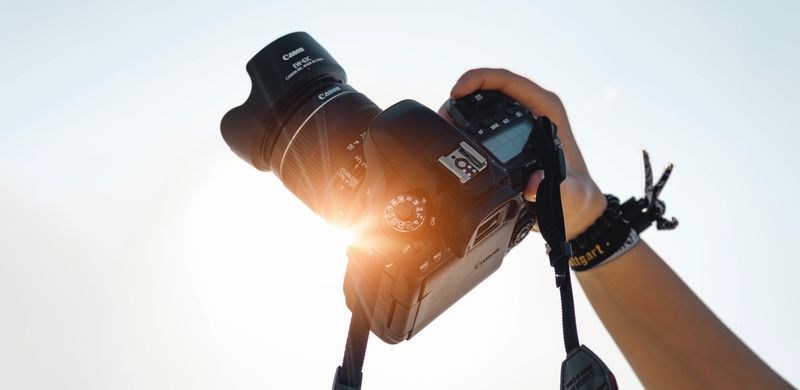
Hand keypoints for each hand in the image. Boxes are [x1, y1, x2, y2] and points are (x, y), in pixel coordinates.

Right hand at [439, 68, 605, 239]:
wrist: (573, 209)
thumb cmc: (576, 198)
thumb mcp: (571, 195)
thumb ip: (559, 189)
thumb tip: (534, 183)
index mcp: (546, 110)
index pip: (509, 82)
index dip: (479, 79)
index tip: (457, 91)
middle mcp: (530, 111)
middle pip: (489, 89)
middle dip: (461, 96)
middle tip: (441, 116)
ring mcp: (516, 123)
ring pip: (481, 105)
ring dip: (458, 112)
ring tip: (439, 128)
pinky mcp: (506, 137)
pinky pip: (479, 123)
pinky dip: (462, 128)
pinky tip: (448, 140)